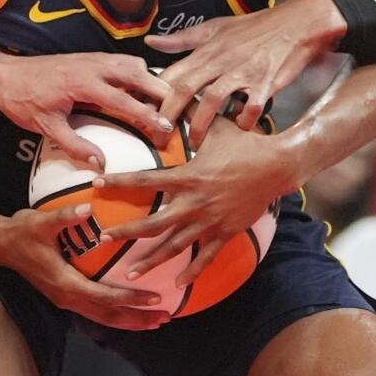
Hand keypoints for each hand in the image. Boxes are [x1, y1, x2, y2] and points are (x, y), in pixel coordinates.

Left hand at [0, 50, 174, 168]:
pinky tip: (142, 88)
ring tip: (168, 100)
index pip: (123, 100)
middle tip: (181, 111)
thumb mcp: (45, 127)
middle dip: (161, 91)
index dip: (147, 115)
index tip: (166, 129)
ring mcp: (93, 58)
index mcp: (83, 83)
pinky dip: (138, 73)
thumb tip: (100, 164)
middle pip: (137, 74)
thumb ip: (74, 145)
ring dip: (151, 80)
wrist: (3, 73)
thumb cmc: (22, 100)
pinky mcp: (90, 58)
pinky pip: (122, 61)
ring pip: (132, 63)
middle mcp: (93, 66)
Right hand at [0, 204, 172, 329]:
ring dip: (129, 321)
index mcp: (66, 282)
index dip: (131, 299)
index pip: (105, 296)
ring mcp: (65, 299)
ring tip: (154, 321)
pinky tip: (128, 313)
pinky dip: (115, 315)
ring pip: (102, 317)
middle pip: (108, 315)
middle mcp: (67, 297)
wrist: (1, 245)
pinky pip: (95, 311)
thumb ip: (66, 216)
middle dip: (137, 318)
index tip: (154, 298)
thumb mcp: (43, 221)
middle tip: (164, 317)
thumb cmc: (23, 231)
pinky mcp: (65, 295)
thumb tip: (87, 208)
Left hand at [96, 116, 294, 285]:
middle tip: (103, 238)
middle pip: (154, 223)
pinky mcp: (225, 232)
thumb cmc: (246, 143)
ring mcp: (210, 221)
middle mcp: (195, 202)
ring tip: (129, 274)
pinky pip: (206, 257)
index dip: (120, 182)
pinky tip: (177, 283)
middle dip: (127, 232)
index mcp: (189, 177)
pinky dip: (192, 271)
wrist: (278, 166)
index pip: (146, 181)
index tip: (97, 184)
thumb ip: (191, 114)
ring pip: (175, 245)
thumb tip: (173, 92)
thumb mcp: (217, 127)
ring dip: (151, 259)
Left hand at [147, 0, 346, 141]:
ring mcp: (243, 72)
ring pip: (214, 101)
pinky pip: (251, 107)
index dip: (154, 92)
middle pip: (187, 89)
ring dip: (201, 125)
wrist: (297, 23)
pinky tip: (239, 129)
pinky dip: (244, 121)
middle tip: (159, 136)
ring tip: (194, 144)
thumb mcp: (216, 28)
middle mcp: (221, 61)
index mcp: (207, 49)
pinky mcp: (265, 82)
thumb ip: (182, 39)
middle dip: (169, 115)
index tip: (140, 111)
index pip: (173, 72)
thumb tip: (151, 42)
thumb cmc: (255, 27)